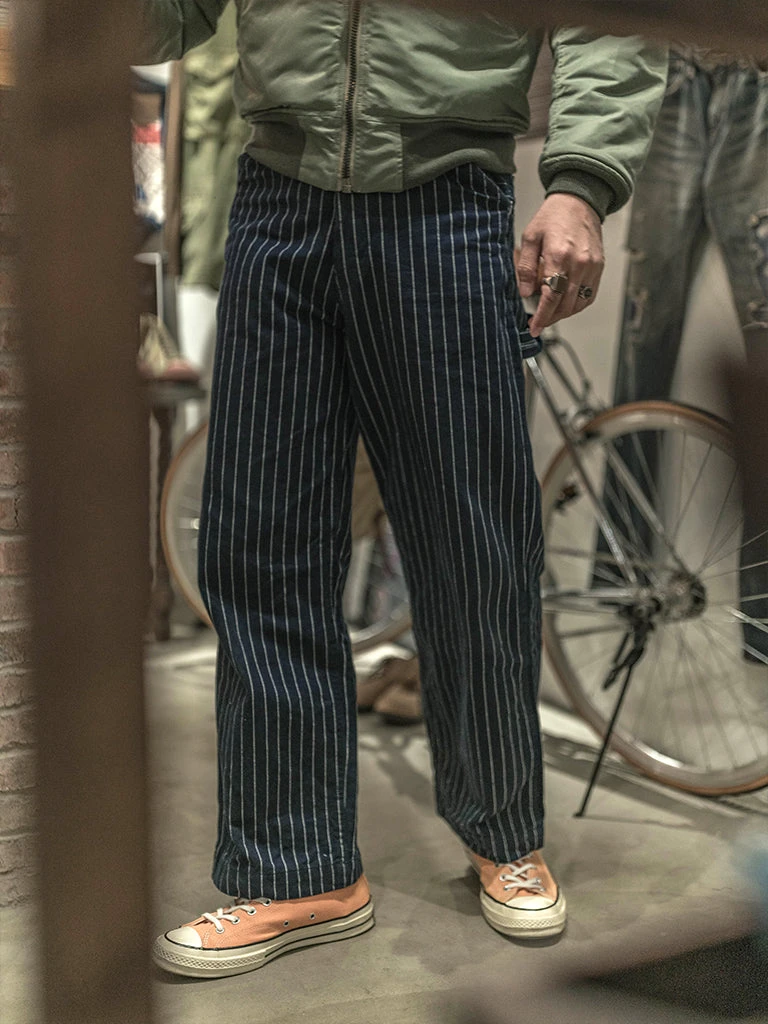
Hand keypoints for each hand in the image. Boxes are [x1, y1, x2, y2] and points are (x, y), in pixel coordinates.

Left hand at [516, 194, 604, 336]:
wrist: (579, 201)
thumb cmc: (553, 217)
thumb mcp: (530, 237)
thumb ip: (526, 267)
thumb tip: (525, 293)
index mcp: (559, 256)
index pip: (550, 296)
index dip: (541, 316)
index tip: (534, 328)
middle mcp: (579, 263)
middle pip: (565, 304)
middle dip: (550, 318)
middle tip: (538, 322)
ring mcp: (592, 266)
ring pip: (578, 304)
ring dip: (563, 314)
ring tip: (549, 314)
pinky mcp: (599, 267)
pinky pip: (589, 295)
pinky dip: (577, 305)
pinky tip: (565, 304)